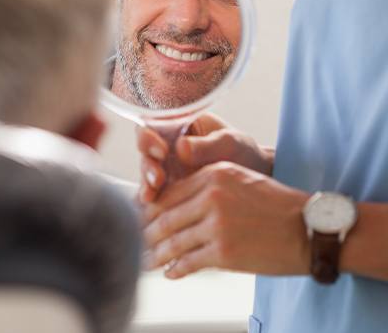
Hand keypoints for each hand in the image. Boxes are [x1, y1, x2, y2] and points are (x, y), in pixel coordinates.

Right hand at [137, 113, 273, 202]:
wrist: (255, 180)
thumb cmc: (243, 153)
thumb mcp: (230, 144)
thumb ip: (207, 145)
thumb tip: (181, 148)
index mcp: (179, 124)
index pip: (153, 124)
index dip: (150, 136)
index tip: (162, 150)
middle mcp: (168, 144)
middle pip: (144, 150)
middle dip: (147, 165)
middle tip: (158, 178)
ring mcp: (166, 167)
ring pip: (146, 172)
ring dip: (146, 183)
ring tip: (152, 195)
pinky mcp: (169, 188)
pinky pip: (154, 192)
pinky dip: (151, 199)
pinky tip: (152, 206)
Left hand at [142, 162, 308, 277]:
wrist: (310, 229)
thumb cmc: (276, 205)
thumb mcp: (240, 180)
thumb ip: (207, 187)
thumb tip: (175, 205)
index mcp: (213, 174)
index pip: (170, 192)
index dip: (149, 208)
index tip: (139, 217)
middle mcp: (211, 196)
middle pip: (165, 216)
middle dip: (146, 232)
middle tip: (135, 241)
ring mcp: (216, 225)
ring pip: (173, 241)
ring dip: (156, 254)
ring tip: (145, 260)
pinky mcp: (224, 252)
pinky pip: (189, 261)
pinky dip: (176, 269)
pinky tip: (170, 272)